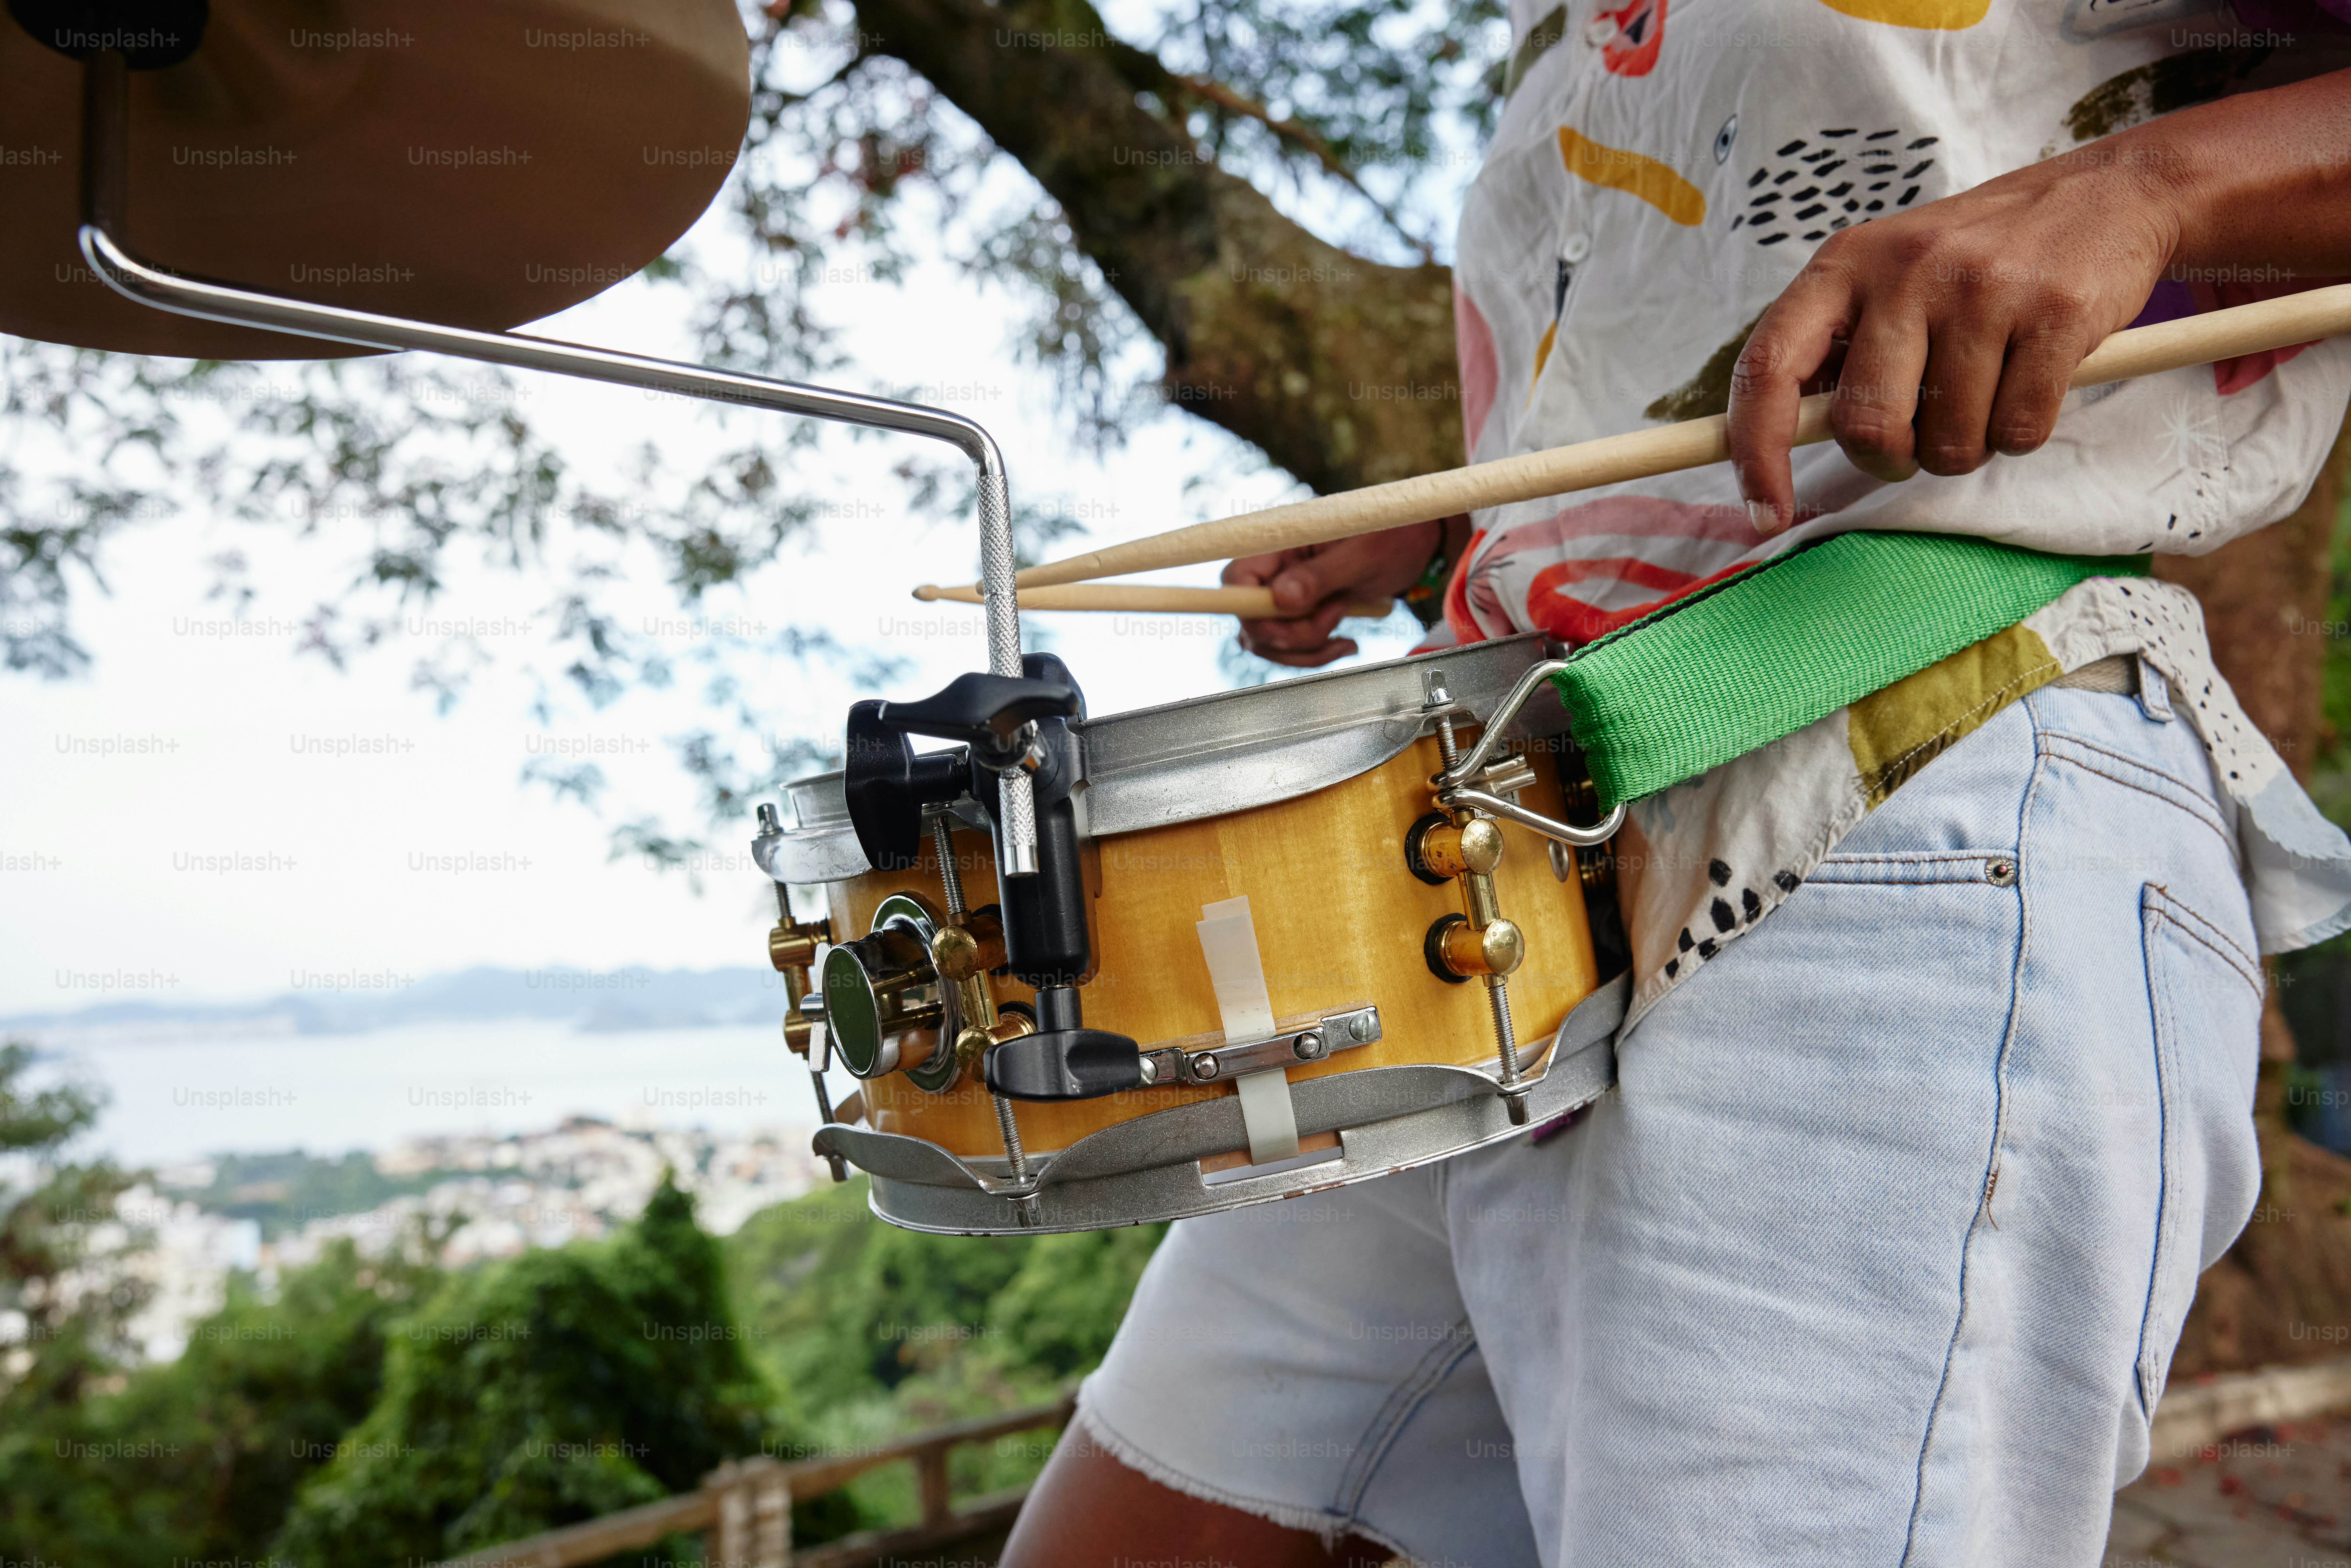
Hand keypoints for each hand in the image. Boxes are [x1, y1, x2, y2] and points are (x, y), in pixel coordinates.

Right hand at [1221, 520, 1444, 666]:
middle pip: (1251, 621)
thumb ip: (1320, 576)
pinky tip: (1345, 644)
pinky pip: (1289, 649)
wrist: (1414, 545)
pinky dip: (1316, 654)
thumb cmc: (1392, 536)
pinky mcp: (1297, 616)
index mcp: (1280, 543)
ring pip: (1268, 643)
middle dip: (1293, 635)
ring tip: (1344, 632)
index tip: (1282, 619)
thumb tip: (1281, 599)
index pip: (1235, 579)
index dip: (1247, 608)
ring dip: (1307, 651)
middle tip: (1335, 615)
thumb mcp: (1362, 554)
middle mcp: (1273, 570)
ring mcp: (1283, 595)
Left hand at [1727, 145, 2179, 533]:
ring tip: (1982, 397)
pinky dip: (2020, 433)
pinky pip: (2018, 430)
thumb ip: (1835, 348)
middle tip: (1917, 440)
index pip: (1768, 367)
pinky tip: (2026, 385)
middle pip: (1866, 426)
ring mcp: (1983, 289)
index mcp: (1845, 264)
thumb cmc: (1977, 255)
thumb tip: (1784, 434)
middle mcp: (1905, 270)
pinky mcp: (2056, 313)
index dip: (1755, 452)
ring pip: (1947, 441)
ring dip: (1963, 447)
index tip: (1763, 513)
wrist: (2104, 192)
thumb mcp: (1886, 276)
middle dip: (1890, 459)